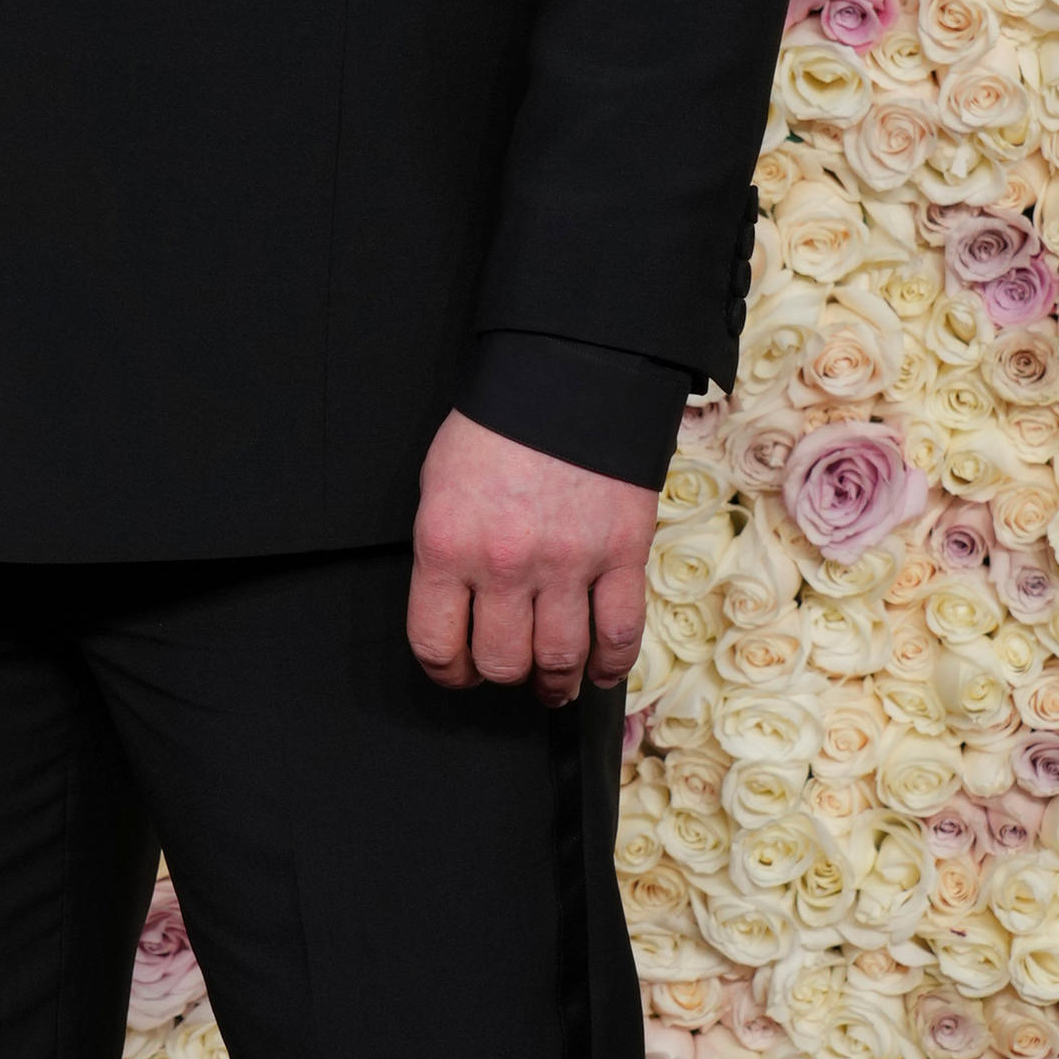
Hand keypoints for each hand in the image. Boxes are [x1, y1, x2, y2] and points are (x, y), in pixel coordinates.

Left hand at [406, 412, 658, 705]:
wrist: (567, 375)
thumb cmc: (497, 426)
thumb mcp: (438, 485)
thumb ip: (445, 551)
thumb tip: (457, 608)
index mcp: (447, 546)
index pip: (436, 644)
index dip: (447, 672)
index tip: (458, 672)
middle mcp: (505, 564)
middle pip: (503, 662)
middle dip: (504, 676)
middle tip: (511, 669)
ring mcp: (568, 563)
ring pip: (561, 659)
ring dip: (556, 683)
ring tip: (555, 682)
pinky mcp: (622, 554)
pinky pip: (620, 633)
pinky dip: (611, 664)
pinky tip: (600, 669)